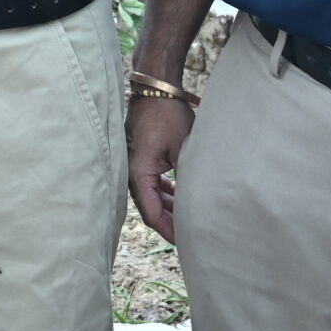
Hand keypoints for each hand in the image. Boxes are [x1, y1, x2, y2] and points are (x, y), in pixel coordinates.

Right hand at [127, 93, 194, 240]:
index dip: (170, 231)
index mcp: (138, 173)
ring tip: (191, 216)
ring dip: (169, 206)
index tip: (187, 242)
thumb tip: (199, 207)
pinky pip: (151, 183)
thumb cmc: (168, 115)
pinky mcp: (140, 157)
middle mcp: (131, 172)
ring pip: (152, 196)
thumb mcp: (183, 150)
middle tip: (193, 234)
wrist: (156, 88)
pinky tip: (181, 195)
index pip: (152, 214)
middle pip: (151, 208)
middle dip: (171, 222)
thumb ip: (187, 180)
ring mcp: (134, 164)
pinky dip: (165, 192)